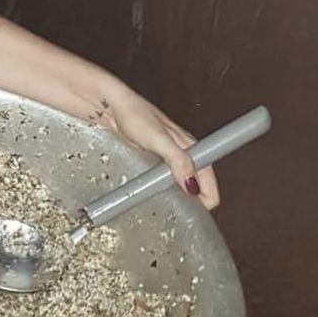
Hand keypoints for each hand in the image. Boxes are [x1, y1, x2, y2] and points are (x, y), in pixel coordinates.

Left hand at [102, 91, 220, 209]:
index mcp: (190, 147)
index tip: (188, 211)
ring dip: (173, 197)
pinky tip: (147, 192)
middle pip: (197, 189)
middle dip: (189, 203)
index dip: (203, 201)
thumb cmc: (132, 113)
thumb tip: (193, 185)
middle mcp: (182, 154)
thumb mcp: (157, 138)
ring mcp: (166, 159)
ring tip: (160, 204)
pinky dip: (158, 190)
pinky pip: (162, 182)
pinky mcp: (151, 161)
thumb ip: (178, 160)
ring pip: (179, 187)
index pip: (210, 184)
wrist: (107, 105)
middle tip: (171, 210)